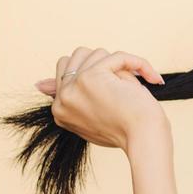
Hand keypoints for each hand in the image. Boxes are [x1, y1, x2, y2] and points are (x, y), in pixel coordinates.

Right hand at [39, 47, 167, 150]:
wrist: (144, 140)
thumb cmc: (128, 131)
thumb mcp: (95, 116)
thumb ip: (73, 98)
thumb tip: (39, 84)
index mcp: (60, 110)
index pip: (67, 72)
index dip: (94, 73)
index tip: (115, 90)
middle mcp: (62, 98)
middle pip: (78, 57)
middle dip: (104, 65)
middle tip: (124, 87)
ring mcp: (73, 86)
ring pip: (97, 53)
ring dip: (120, 67)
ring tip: (134, 89)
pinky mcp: (91, 76)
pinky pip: (118, 56)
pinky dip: (139, 63)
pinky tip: (153, 78)